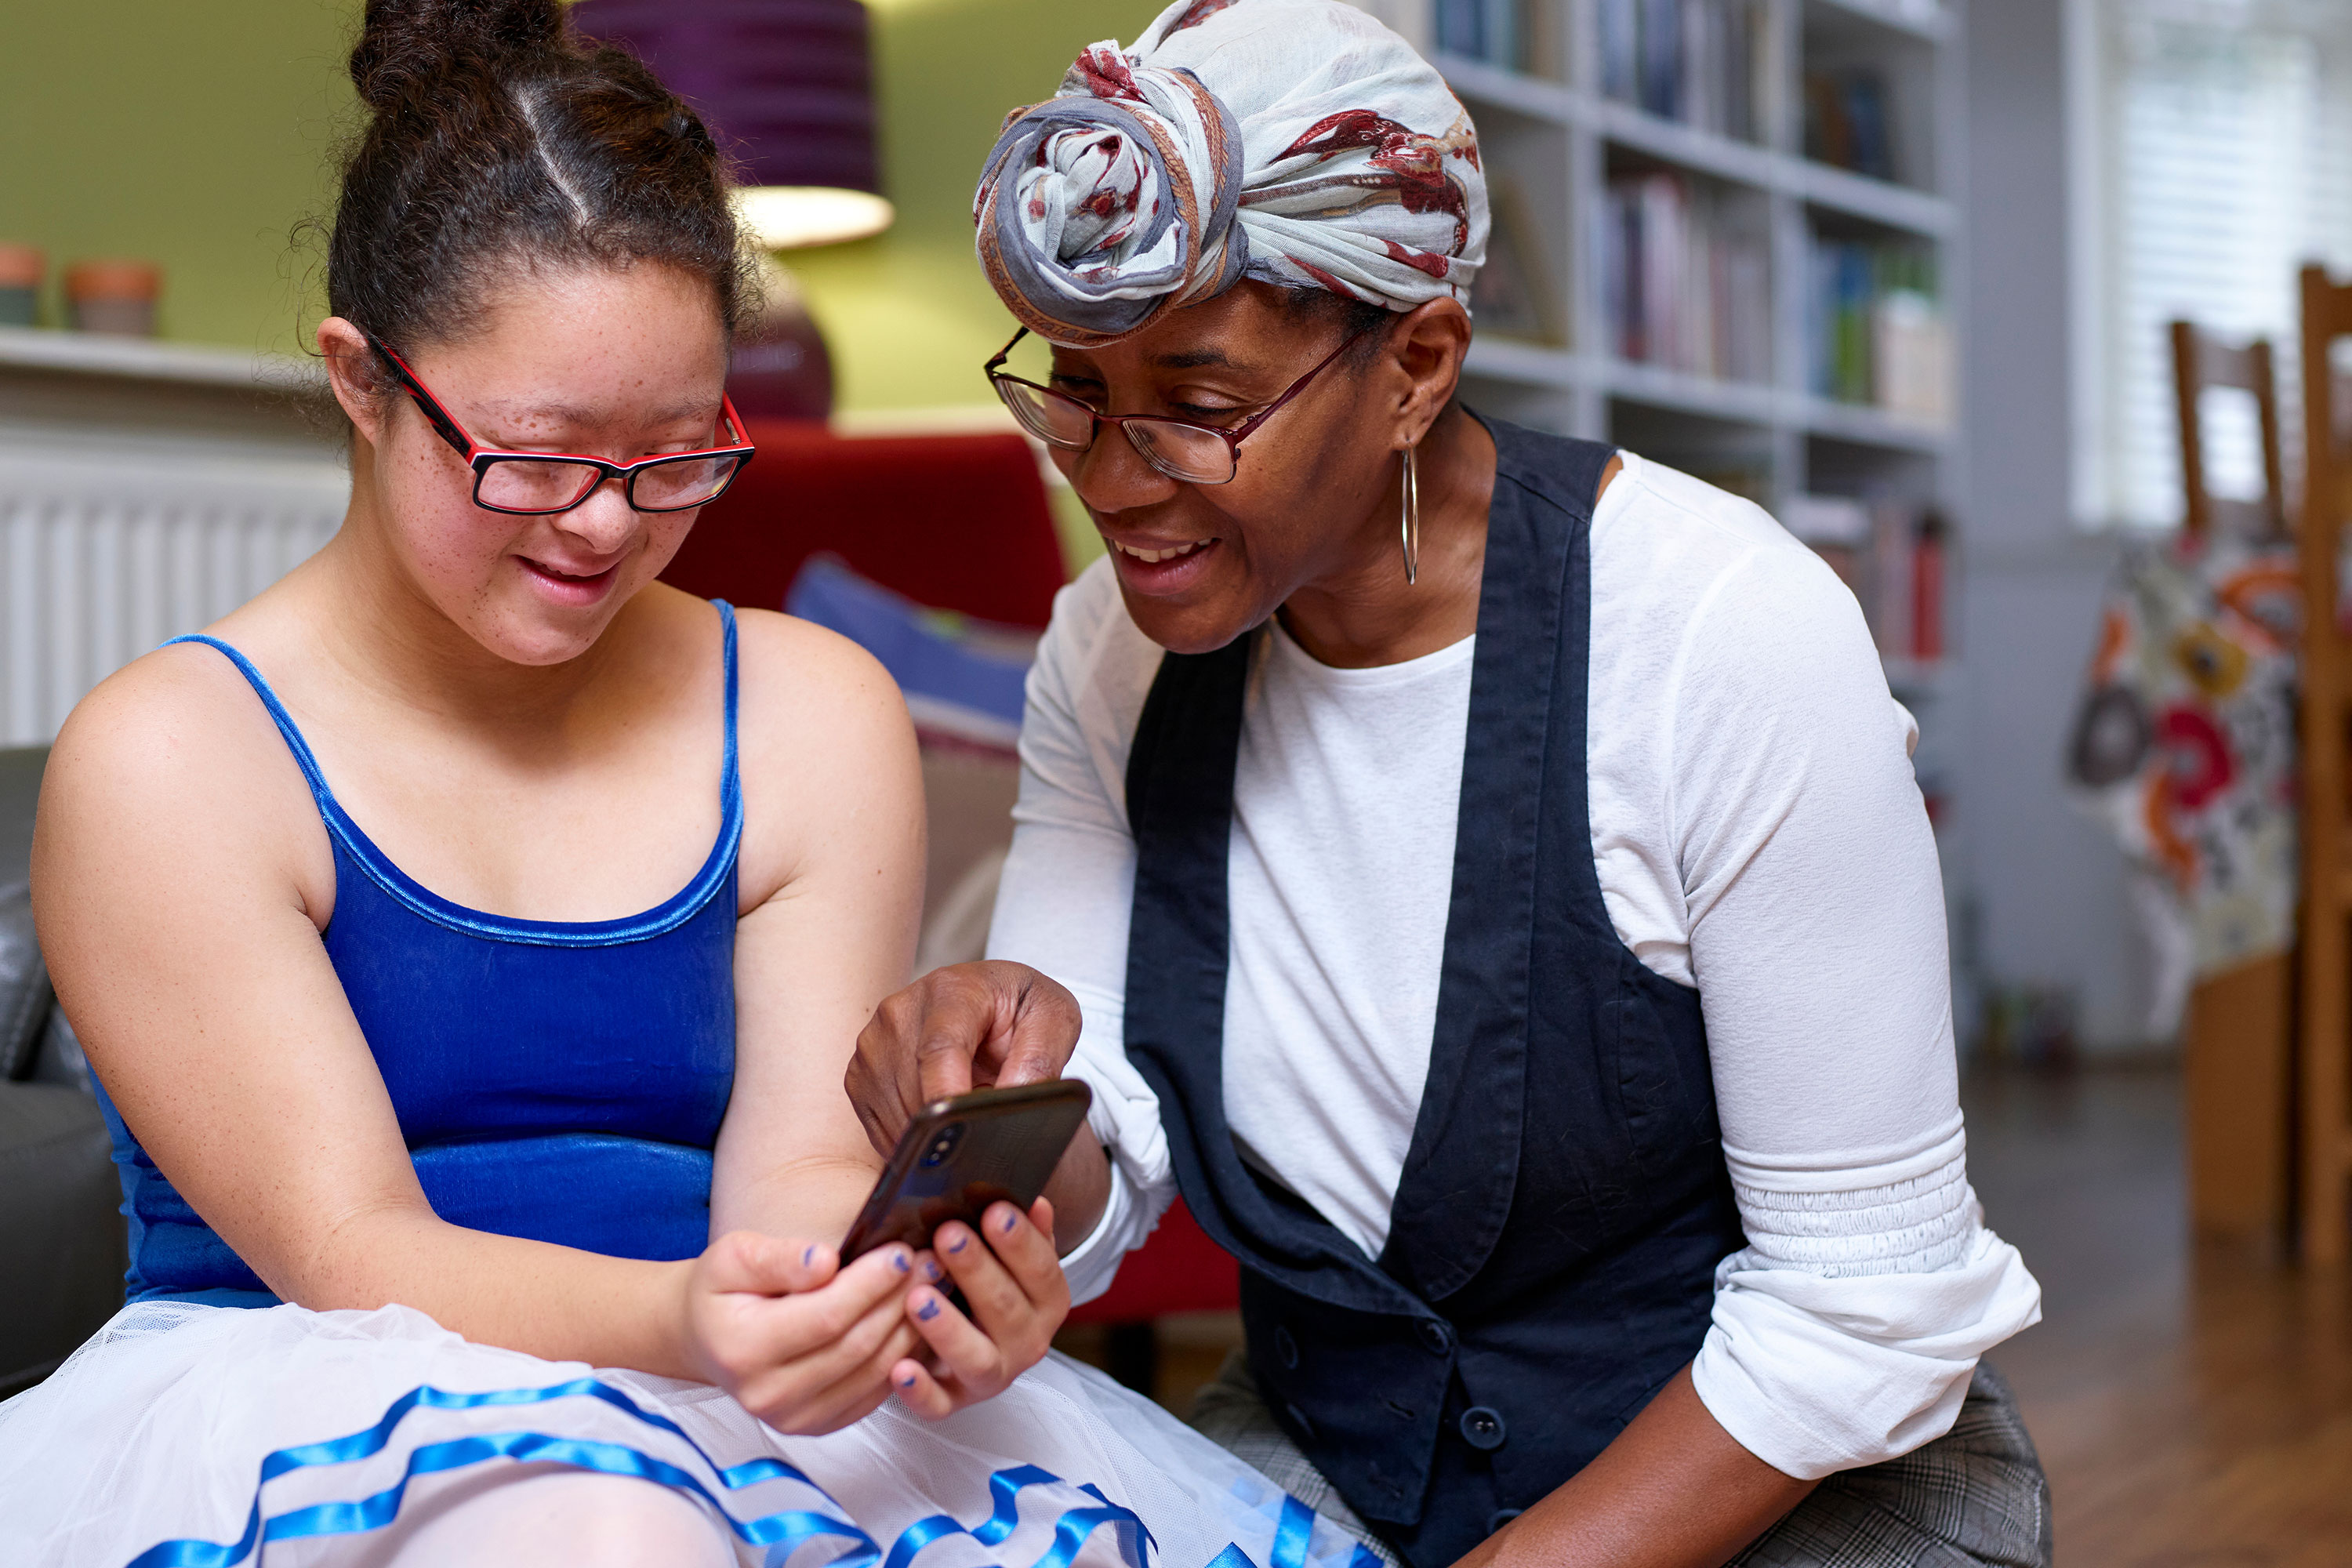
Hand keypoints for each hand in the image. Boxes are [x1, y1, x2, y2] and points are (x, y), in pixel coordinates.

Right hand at [680, 1230, 926, 1433]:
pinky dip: (901, 1356)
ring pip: (872, 1371)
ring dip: (908, 1327)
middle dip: (898, 1301)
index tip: (900, 1253)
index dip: (870, 1284)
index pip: (826, 1316)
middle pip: (855, 1346)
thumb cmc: (721, 1292)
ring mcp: (794, 1417)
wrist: (707, 1339)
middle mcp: (767, 1394)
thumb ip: (778, 1258)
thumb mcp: (732, 1257)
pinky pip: (872, 1392)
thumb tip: (825, 1262)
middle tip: (930, 1264)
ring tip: (930, 1286)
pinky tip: (913, 1322)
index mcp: (743, 1349)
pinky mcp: (817, 1426)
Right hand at [847, 961, 1081, 1156]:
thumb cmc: (1023, 1009)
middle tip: (986, 1144)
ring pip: (895, 1115)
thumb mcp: (1056, 1019)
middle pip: (915, 1091)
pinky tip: (940, 1135)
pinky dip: (910, 1142)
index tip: (962, 1135)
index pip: (940, 1049)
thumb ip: (1041, 1056)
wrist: (990, 1003)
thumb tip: (1013, 1097)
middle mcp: (900, 1011)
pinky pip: (878, 1127)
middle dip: (950, 1129)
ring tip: (967, 1132)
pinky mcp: (860, 1074)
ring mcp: (873, 1043)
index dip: (948, 1096)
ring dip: (932, 1140)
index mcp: (951, 990)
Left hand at [888, 1197, 1071, 1417]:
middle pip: (1007, 1309)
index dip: (1020, 1242)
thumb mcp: (1008, 1256)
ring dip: (949, 1328)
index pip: (1042, 1271)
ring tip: (919, 1296)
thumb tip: (1036, 1202)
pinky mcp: (952, 1402)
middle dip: (977, 1271)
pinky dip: (920, 1391)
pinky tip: (899, 1368)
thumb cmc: (984, 1284)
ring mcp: (990, 1377)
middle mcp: (1027, 1344)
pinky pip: (938, 1405)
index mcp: (1047, 1303)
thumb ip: (1023, 1231)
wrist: (970, 1343)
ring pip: (977, 1359)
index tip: (995, 1210)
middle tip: (948, 1235)